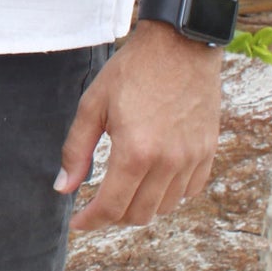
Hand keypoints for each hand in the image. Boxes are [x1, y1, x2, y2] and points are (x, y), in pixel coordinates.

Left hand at [59, 21, 222, 230]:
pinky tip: (152, 180)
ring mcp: (192, 160)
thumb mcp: (93, 105)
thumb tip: (64, 187)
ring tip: (122, 191)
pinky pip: (189, 192)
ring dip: (141, 206)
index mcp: (136, 152)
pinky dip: (168, 195)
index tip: (77, 223)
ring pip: (165, 207)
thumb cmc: (131, 72)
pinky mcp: (208, 153)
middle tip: (97, 204)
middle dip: (114, 216)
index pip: (113, 207)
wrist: (179, 47)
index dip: (91, 221)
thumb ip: (77, 150)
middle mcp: (168, 163)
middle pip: (139, 214)